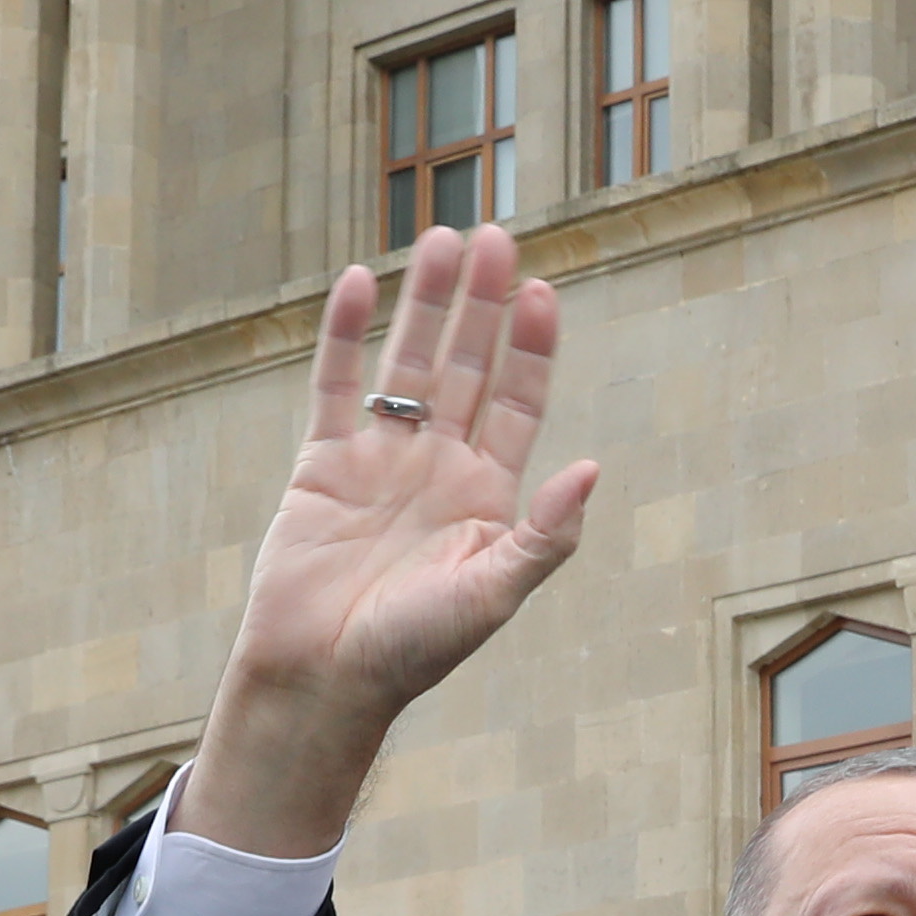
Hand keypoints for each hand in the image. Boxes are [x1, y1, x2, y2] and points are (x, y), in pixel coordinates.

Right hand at [177, 224, 601, 862]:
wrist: (322, 680)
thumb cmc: (413, 651)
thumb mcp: (492, 594)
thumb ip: (544, 534)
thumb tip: (593, 467)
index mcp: (486, 496)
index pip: (518, 402)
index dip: (532, 347)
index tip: (542, 292)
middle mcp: (437, 467)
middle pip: (468, 366)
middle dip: (484, 304)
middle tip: (498, 235)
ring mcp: (379, 460)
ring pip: (408, 362)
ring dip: (427, 303)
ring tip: (445, 237)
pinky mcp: (322, 463)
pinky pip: (336, 384)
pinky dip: (347, 334)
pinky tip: (363, 281)